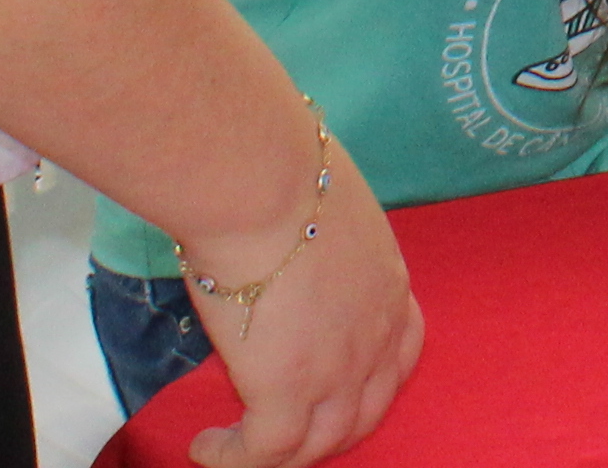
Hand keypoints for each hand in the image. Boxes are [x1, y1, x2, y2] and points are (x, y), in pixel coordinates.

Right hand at [176, 123, 423, 467]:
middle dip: (328, 430)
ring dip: (279, 456)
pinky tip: (206, 447)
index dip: (372, 381)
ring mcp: (336, 369)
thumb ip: (320, 239)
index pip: (401, 355)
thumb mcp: (324, 206)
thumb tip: (289, 240)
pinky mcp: (286, 391)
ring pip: (318, 445)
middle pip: (365, 413)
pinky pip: (265, 453)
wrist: (260, 180)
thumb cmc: (280, 169)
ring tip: (235, 448)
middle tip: (283, 429)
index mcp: (389, 285)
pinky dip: (234, 459)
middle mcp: (375, 335)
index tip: (340, 386)